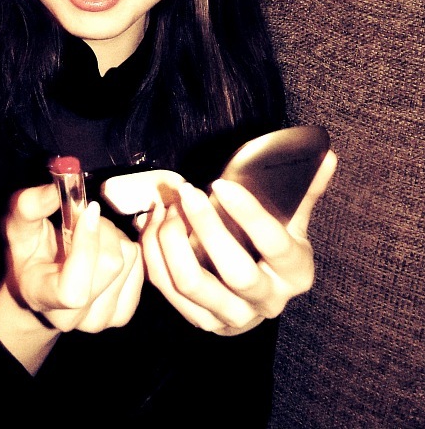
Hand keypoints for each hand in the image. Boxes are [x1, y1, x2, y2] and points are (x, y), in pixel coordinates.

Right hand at [7, 183, 142, 332]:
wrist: (41, 284)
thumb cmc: (29, 252)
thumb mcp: (19, 225)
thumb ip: (32, 206)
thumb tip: (56, 190)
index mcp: (42, 298)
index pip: (75, 289)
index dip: (87, 246)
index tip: (87, 209)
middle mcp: (72, 318)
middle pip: (110, 264)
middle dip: (102, 228)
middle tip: (85, 218)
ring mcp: (100, 320)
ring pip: (129, 260)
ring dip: (114, 236)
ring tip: (93, 236)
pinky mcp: (123, 314)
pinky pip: (141, 266)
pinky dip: (127, 248)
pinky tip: (106, 249)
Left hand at [139, 149, 336, 334]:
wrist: (259, 290)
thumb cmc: (272, 244)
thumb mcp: (292, 220)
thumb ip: (303, 189)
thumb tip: (325, 156)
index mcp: (296, 272)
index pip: (274, 243)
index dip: (247, 213)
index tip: (219, 183)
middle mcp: (268, 301)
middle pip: (234, 272)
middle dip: (205, 227)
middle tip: (186, 191)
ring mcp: (234, 317)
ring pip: (192, 284)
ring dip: (171, 240)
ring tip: (167, 206)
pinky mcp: (202, 321)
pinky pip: (166, 288)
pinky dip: (153, 253)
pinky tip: (151, 222)